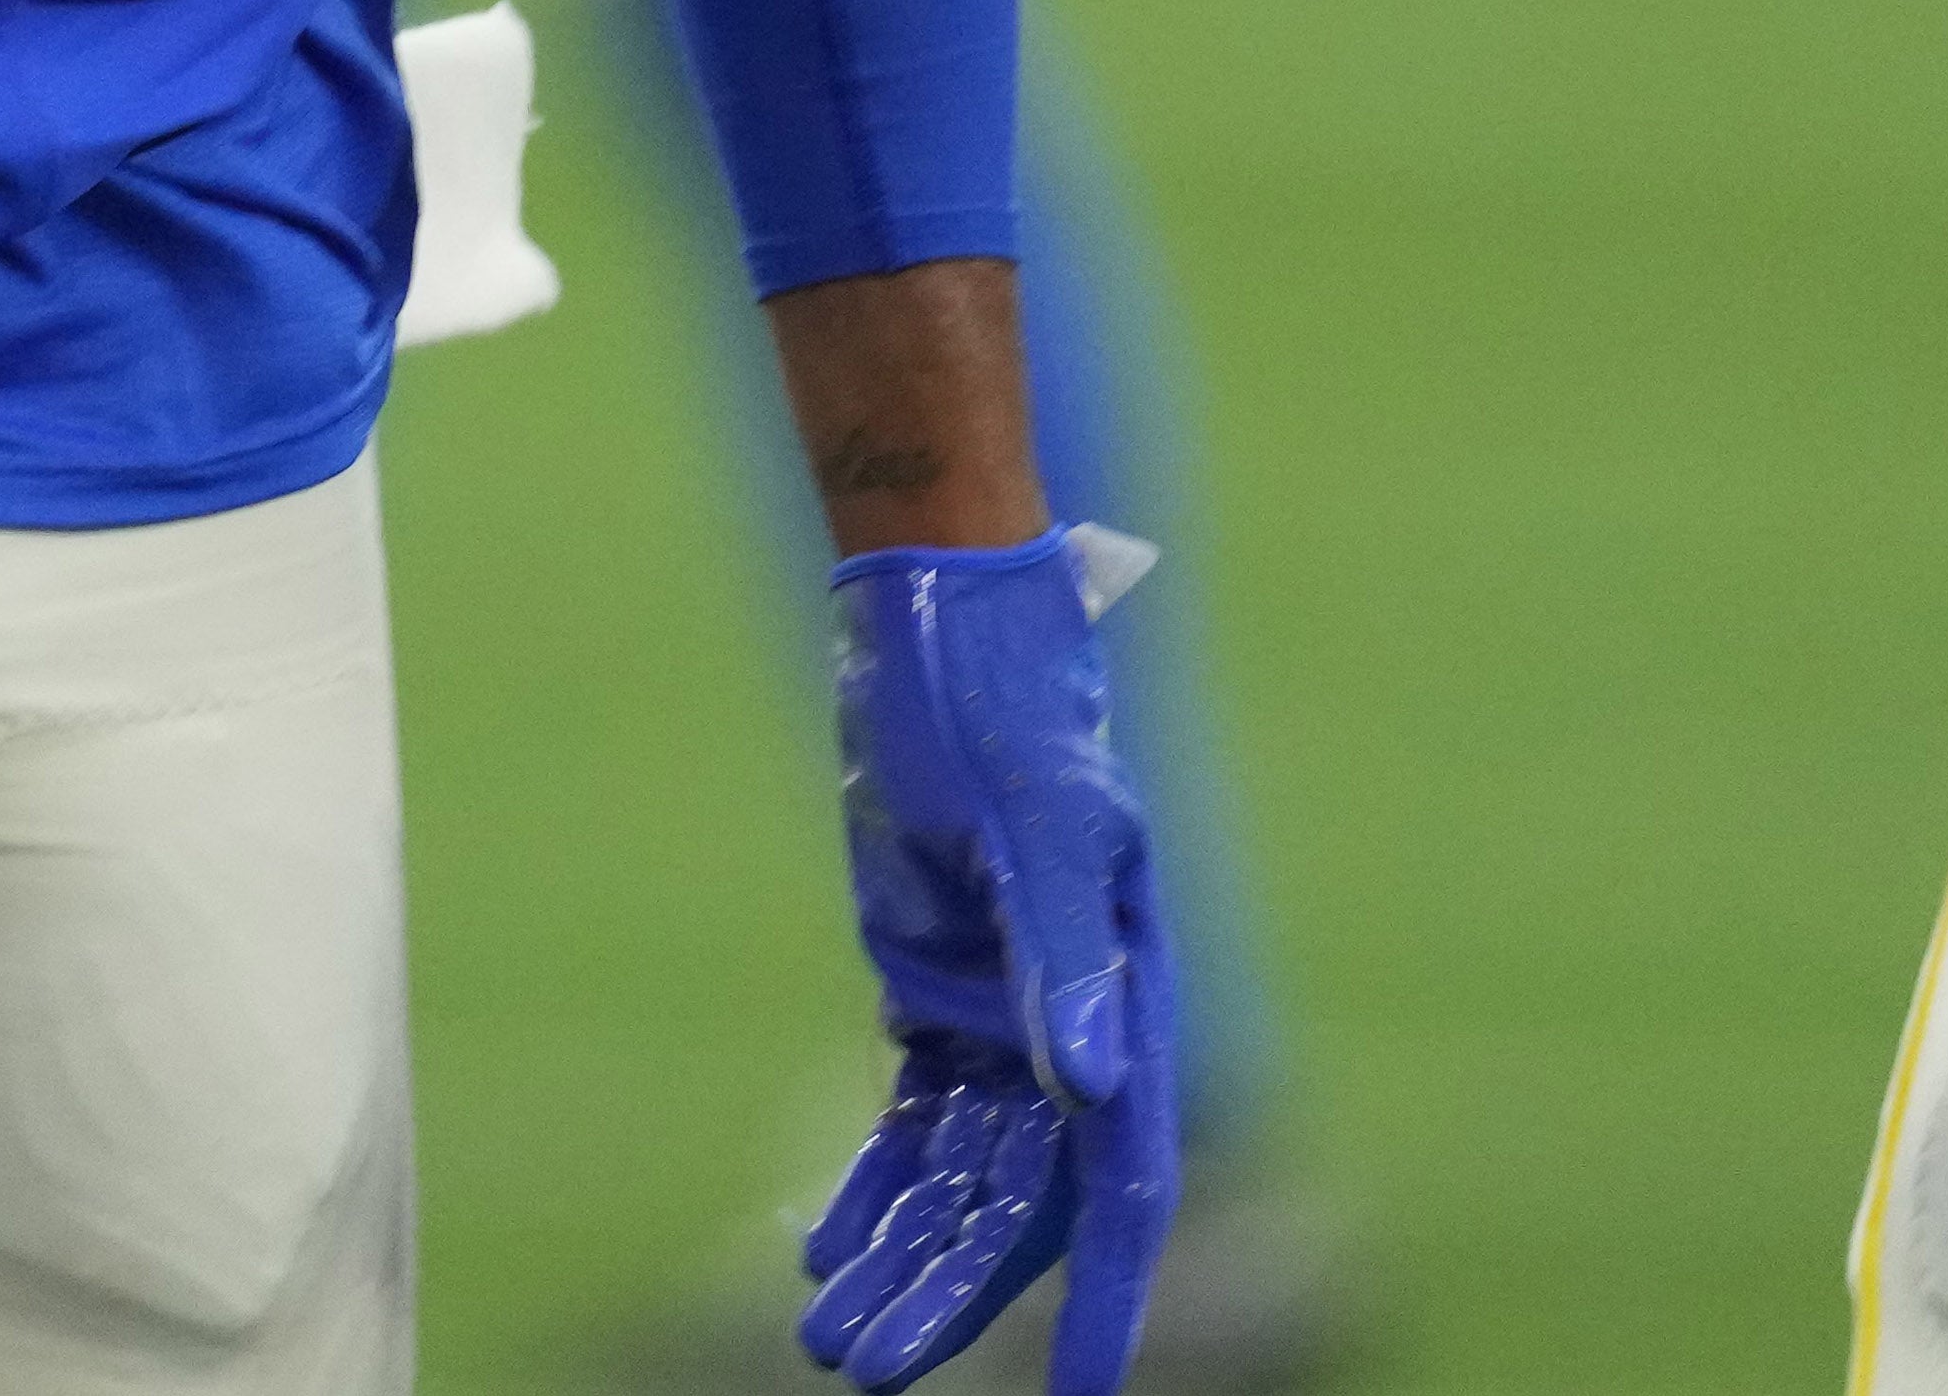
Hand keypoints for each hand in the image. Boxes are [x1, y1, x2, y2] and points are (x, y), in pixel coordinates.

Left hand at [799, 529, 1180, 1389]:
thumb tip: (1087, 1088)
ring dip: (897, 1257)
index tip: (1076, 1391)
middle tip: (867, 1372)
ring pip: (955, 1176)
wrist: (937, 628)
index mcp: (1123, 999)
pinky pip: (911, 1123)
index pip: (1121, 1181)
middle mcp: (1074, 1027)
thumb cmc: (1002, 707)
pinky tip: (824, 1253)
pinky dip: (873, 1190)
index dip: (1102, 1294)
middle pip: (1016, 1203)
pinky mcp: (937, 990)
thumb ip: (1067, 959)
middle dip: (950, 1296)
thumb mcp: (1034, 824)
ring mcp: (1002, 1013)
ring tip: (829, 1338)